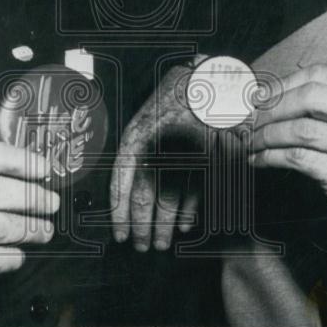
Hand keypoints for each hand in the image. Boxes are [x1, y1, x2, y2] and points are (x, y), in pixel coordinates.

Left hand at [110, 63, 205, 251]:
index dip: (119, 214)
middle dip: (142, 227)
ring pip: (170, 201)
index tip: (119, 235)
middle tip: (141, 246)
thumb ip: (134, 152)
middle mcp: (157, 149)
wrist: (207, 80)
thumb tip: (123, 194)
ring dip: (164, 227)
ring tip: (161, 243)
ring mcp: (182, 156)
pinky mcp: (206, 160)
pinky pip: (195, 194)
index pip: (122, 184)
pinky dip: (189, 213)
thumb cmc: (172, 99)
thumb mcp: (144, 119)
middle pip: (145, 197)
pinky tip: (184, 226)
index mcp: (136, 138)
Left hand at [249, 64, 326, 266]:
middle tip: (251, 120)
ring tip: (252, 143)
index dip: (284, 83)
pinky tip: (259, 161)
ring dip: (267, 135)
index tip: (259, 97)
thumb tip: (271, 98)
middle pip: (311, 96)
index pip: (321, 75)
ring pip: (301, 128)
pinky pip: (298, 158)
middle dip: (272, 107)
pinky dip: (271, 157)